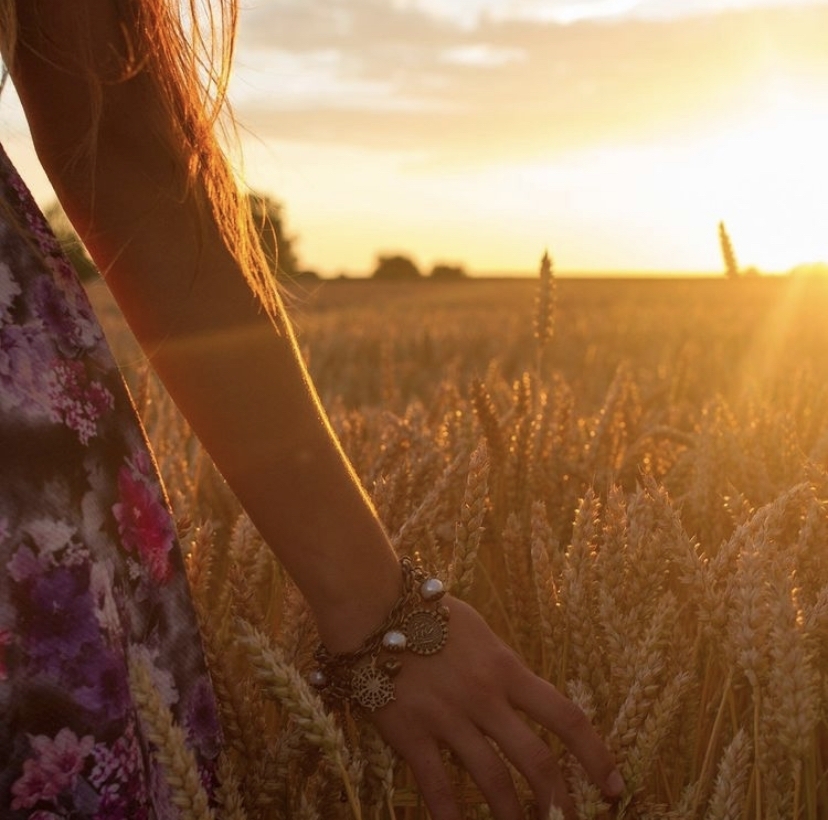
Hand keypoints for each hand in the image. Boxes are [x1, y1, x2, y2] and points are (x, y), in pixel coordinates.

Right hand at [368, 596, 622, 819]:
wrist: (375, 606)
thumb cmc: (429, 612)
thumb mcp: (479, 630)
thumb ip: (502, 665)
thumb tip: (523, 694)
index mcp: (506, 669)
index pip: (565, 717)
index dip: (595, 756)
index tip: (613, 786)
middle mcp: (485, 698)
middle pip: (536, 760)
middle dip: (559, 802)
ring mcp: (448, 718)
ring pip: (493, 782)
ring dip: (514, 818)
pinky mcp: (412, 734)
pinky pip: (437, 789)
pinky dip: (453, 819)